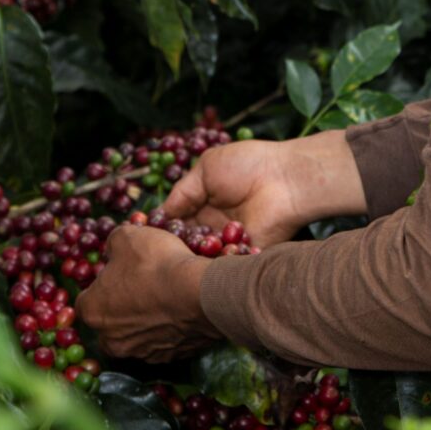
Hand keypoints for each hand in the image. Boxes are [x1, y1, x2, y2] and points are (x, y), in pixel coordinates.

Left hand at [75, 224, 221, 362]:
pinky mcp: (170, 358)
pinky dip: (168, 330)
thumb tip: (113, 249)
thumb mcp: (128, 238)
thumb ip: (113, 243)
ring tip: (165, 297)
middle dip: (121, 308)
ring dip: (145, 321)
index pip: (86, 300)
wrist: (200, 293)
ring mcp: (142, 353)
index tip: (119, 274)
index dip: (102, 285)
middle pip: (110, 323)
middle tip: (141, 286)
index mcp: (93, 312)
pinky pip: (164, 342)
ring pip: (136, 336)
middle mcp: (112, 340)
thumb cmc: (156, 264)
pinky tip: (181, 310)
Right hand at [163, 130, 366, 247]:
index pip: (177, 224)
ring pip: (200, 257)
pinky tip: (204, 253)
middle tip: (158, 248)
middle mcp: (214, 226)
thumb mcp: (206, 168)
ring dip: (191, 253)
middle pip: (186, 244)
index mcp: (204, 205)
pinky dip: (212, 261)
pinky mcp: (244, 255)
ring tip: (181, 249)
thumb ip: (182, 192)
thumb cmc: (248, 165)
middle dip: (172, 246)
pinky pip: (222, 264)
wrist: (285, 179)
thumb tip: (160, 215)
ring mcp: (228, 242)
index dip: (162, 229)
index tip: (145, 235)